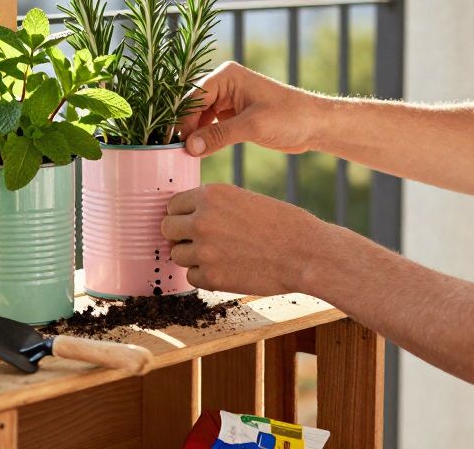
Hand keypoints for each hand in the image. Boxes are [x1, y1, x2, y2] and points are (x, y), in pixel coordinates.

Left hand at [161, 183, 329, 295]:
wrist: (305, 253)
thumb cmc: (282, 225)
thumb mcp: (244, 199)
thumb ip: (214, 206)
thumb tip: (188, 217)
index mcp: (211, 195)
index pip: (173, 205)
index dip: (182, 214)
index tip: (191, 222)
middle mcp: (201, 220)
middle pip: (167, 229)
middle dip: (180, 235)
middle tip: (200, 240)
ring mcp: (204, 251)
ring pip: (176, 255)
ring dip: (192, 257)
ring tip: (219, 255)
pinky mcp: (212, 278)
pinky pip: (191, 277)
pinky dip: (204, 276)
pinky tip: (225, 269)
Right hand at [178, 61, 317, 157]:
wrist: (314, 125)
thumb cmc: (289, 117)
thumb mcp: (253, 126)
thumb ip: (219, 136)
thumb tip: (190, 148)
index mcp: (226, 76)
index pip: (194, 97)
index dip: (184, 120)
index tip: (178, 144)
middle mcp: (224, 84)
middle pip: (193, 106)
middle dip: (186, 128)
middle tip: (178, 152)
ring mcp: (227, 100)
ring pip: (199, 118)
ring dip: (194, 135)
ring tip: (187, 155)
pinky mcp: (233, 115)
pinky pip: (210, 126)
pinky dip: (204, 139)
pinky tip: (199, 153)